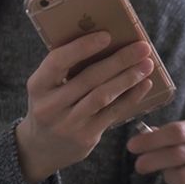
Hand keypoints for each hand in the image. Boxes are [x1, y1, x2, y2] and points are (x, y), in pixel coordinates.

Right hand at [16, 31, 154, 183]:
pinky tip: (144, 84)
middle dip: (119, 60)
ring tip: (146, 65)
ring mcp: (67, 124)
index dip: (82, 47)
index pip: (57, 61)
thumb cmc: (52, 105)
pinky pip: (112, 113)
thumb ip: (67, 68)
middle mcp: (49, 106)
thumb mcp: (48, 87)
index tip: (107, 35)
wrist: (42, 148)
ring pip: (102, 96)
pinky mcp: (85, 137)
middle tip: (142, 47)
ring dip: (128, 78)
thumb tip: (107, 39)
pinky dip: (131, 97)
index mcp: (37, 85)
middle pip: (88, 78)